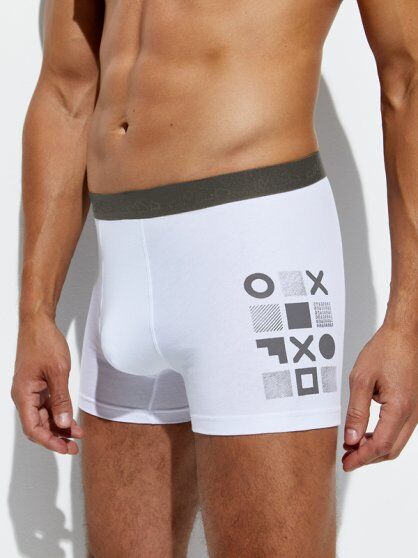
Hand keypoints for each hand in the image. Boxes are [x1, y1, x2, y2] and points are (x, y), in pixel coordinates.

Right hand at [11, 314, 82, 454]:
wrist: (38, 322)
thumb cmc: (44, 342)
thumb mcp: (58, 372)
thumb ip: (61, 399)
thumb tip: (63, 423)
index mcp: (23, 394)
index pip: (33, 428)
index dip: (49, 441)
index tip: (65, 448)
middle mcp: (24, 395)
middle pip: (38, 425)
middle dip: (55, 437)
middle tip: (74, 447)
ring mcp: (31, 391)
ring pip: (43, 417)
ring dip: (59, 427)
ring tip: (77, 436)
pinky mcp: (38, 385)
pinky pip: (47, 405)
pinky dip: (59, 413)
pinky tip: (72, 420)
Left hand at [343, 322, 417, 470]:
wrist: (405, 335)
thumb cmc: (385, 350)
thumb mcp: (361, 379)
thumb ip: (356, 412)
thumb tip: (351, 440)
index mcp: (400, 407)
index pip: (381, 445)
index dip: (362, 458)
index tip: (346, 463)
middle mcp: (413, 413)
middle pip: (392, 449)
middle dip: (368, 458)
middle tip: (347, 460)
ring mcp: (416, 411)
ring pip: (397, 442)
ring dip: (376, 448)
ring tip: (353, 447)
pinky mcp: (414, 406)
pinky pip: (400, 430)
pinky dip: (384, 437)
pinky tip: (367, 433)